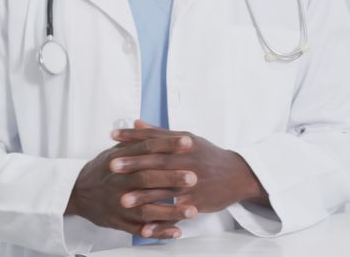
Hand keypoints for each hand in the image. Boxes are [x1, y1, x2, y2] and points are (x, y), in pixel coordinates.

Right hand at [66, 132, 199, 238]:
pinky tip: (177, 231)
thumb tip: (147, 125)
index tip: (188, 142)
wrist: (76, 192)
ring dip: (170, 211)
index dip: (167, 144)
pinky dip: (159, 232)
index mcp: (119, 160)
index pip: (145, 149)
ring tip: (192, 210)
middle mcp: (118, 182)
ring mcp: (118, 203)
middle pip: (146, 178)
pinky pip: (140, 229)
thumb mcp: (113, 152)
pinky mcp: (119, 221)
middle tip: (193, 177)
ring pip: (146, 209)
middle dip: (171, 178)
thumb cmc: (100, 170)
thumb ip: (132, 142)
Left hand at [110, 121, 268, 212]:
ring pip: (164, 190)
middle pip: (156, 163)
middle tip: (111, 167)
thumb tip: (136, 123)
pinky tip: (146, 227)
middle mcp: (187, 161)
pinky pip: (176, 213)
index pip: (154, 139)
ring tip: (123, 200)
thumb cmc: (207, 155)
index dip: (133, 137)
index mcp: (182, 144)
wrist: (238, 175)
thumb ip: (159, 133)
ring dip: (143, 196)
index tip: (112, 136)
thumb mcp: (186, 139)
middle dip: (133, 165)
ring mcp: (192, 183)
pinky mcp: (197, 201)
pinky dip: (161, 221)